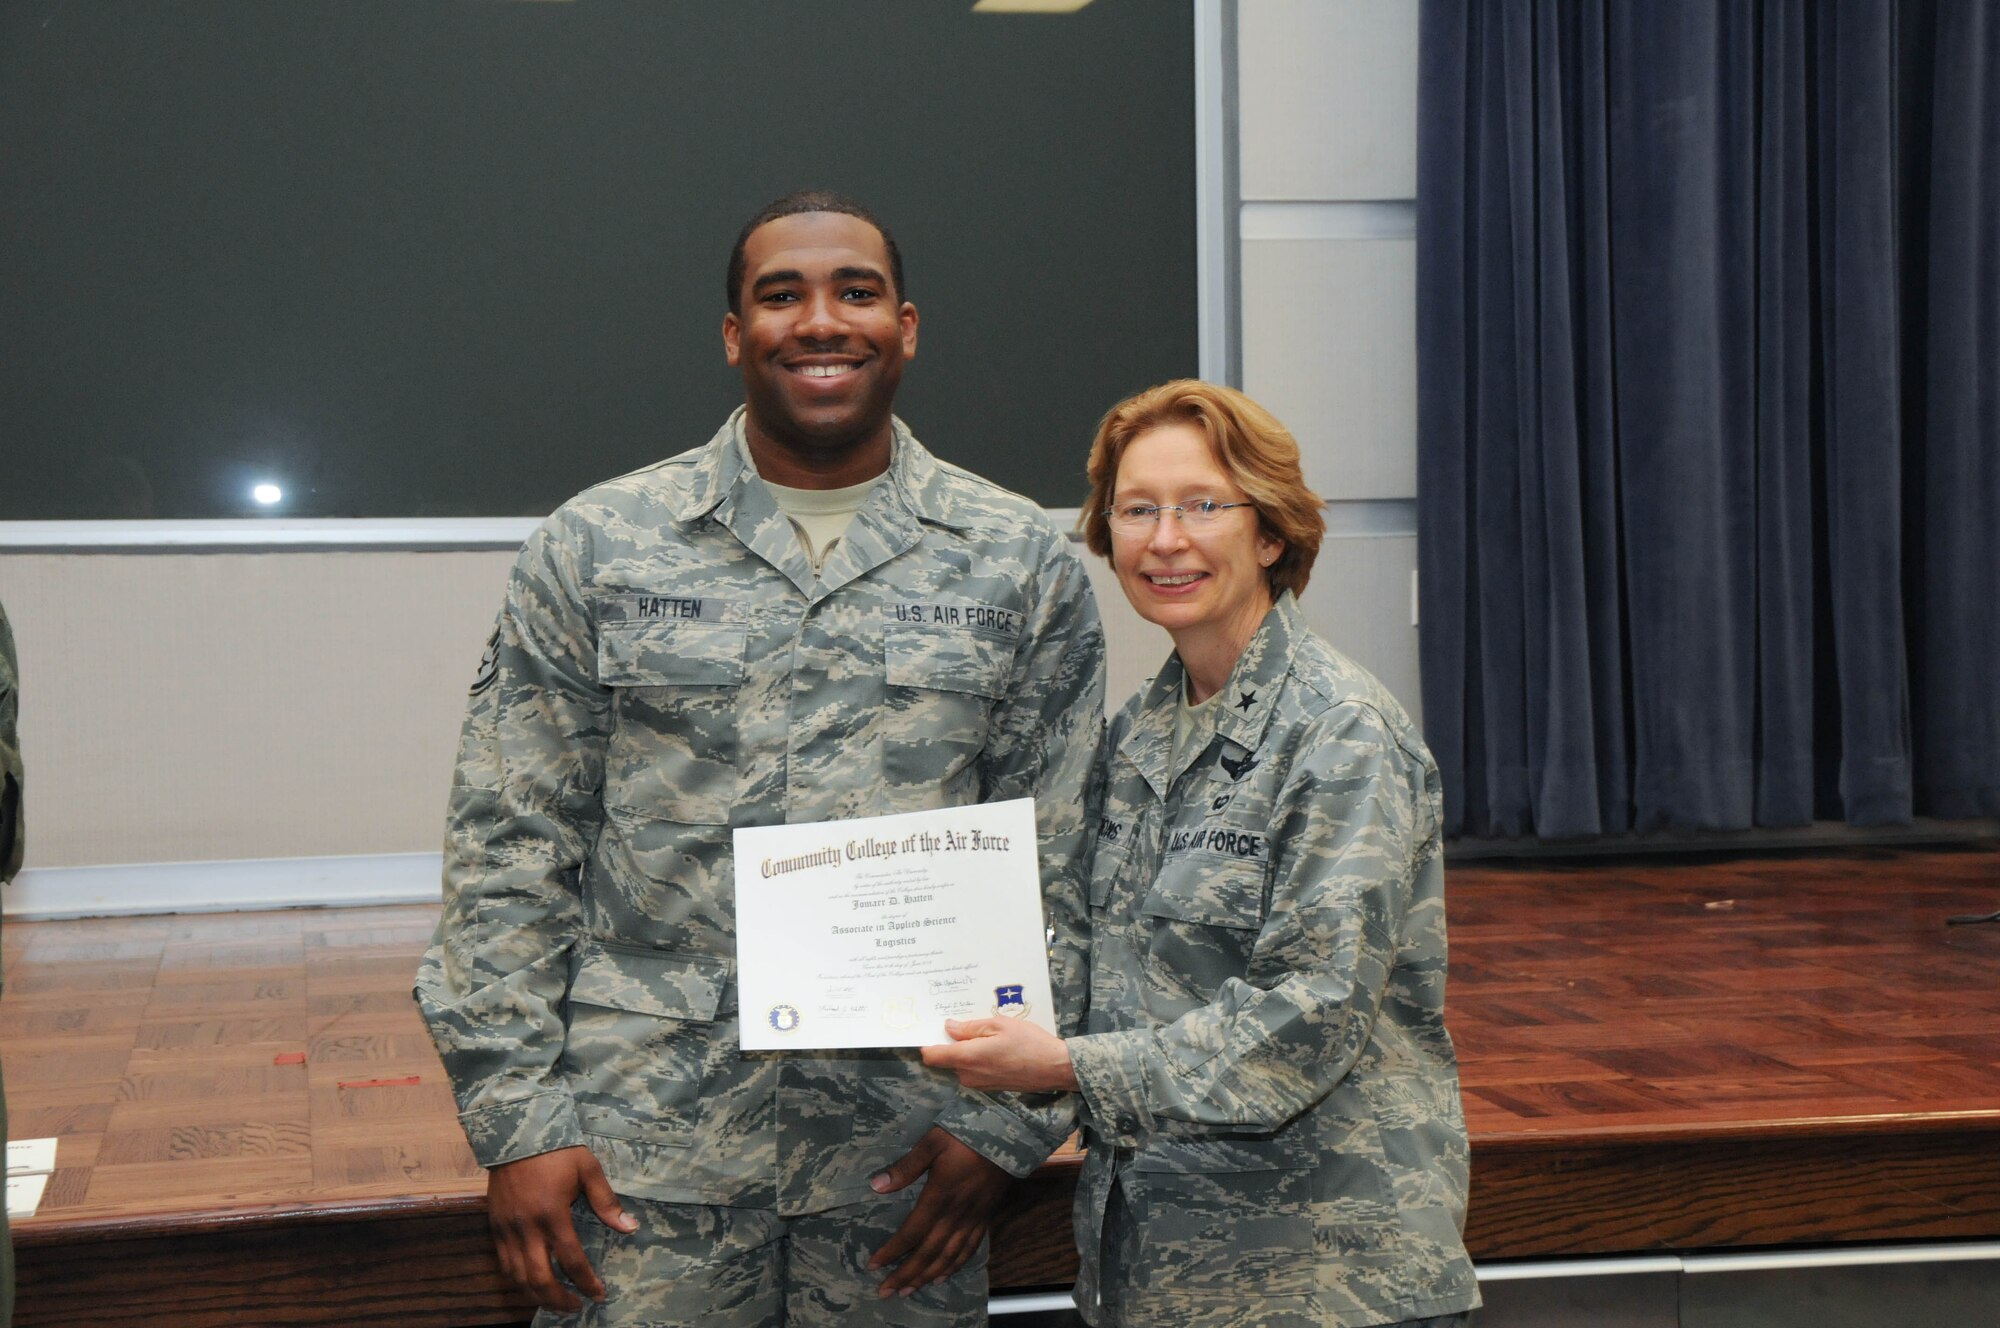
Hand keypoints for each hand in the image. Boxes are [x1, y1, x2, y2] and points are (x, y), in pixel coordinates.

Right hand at [486, 1145, 637, 1312]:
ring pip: (517, 1276)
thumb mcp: (588, 1169)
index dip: (586, 1282)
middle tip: (575, 1307)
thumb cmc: (557, 1151)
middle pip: (539, 1278)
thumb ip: (607, 1202)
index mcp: (553, 1214)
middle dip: (558, 1299)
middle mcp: (527, 1227)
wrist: (516, 1134)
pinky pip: (503, 1263)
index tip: (598, 1294)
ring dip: (536, 1295)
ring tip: (554, 1302)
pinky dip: (517, 1279)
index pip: (571, 1260)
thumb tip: (629, 1227)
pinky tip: (531, 1283)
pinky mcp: (494, 1226)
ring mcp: (507, 1229)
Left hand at [866, 1126, 1012, 1297]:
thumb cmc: (967, 1134)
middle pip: (928, 1252)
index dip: (892, 1251)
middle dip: (906, 1274)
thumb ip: (906, 1166)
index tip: (874, 1265)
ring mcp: (973, 1219)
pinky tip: (943, 1276)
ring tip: (909, 1291)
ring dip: (927, 1276)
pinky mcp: (985, 1217)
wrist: (1009, 1134)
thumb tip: (876, 1185)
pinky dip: (955, 1266)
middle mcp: (956, 1215)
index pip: (911, 1233)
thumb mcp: (933, 1142)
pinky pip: (970, 1249)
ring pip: (948, 1256)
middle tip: (886, 1292)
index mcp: (939, 1197)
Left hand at [921, 1017, 1078, 1093]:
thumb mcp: (999, 1025)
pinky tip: (997, 1047)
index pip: (932, 1056)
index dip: (927, 1042)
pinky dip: (979, 1059)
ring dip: (968, 1050)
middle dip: (953, 1042)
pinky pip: (975, 1070)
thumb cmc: (1029, 1042)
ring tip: (989, 1034)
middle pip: (947, 1058)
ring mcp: (979, 1084)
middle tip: (968, 1023)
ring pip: (962, 1064)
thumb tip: (949, 1027)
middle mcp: (969, 1075)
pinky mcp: (990, 1087)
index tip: (930, 1029)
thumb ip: (970, 1027)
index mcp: (968, 1057)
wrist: (1055, 1068)